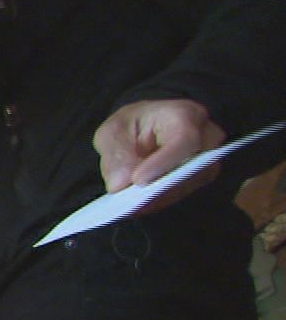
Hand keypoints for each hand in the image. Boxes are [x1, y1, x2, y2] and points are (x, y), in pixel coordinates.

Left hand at [94, 99, 225, 198]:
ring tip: (131, 204)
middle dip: (161, 185)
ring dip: (159, 197)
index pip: (185, 140)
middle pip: (194, 166)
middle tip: (131, 200)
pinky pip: (184, 193)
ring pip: (189, 184)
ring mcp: (207, 158)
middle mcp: (206, 136)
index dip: (163, 162)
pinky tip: (140, 204)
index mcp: (185, 114)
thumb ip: (115, 156)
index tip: (138, 180)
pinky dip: (160, 200)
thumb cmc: (130, 126)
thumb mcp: (112, 133)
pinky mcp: (200, 176)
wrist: (141, 131)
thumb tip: (121, 184)